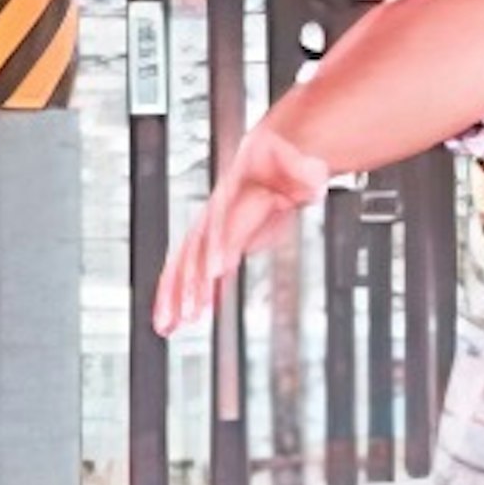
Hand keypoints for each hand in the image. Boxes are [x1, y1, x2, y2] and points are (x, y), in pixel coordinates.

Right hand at [154, 105, 328, 337]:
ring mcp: (213, 229)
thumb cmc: (286, 164)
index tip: (216, 272)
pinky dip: (185, 295)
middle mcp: (218, 213)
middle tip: (187, 314)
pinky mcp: (215, 245)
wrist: (269, 158)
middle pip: (200, 250)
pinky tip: (179, 320)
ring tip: (166, 326)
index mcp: (237, 192)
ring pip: (186, 264)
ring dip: (176, 295)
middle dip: (192, 283)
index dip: (220, 246)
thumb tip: (317, 180)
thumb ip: (308, 175)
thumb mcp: (303, 166)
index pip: (226, 224)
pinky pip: (193, 272)